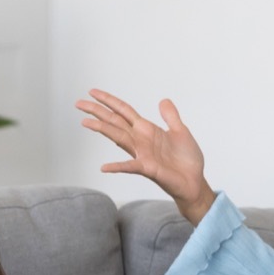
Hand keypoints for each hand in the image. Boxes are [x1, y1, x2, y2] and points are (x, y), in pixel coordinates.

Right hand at [75, 88, 215, 222]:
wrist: (194, 182)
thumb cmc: (186, 160)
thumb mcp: (181, 131)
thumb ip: (171, 116)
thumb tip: (163, 100)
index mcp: (147, 129)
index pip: (123, 111)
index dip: (109, 101)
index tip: (92, 92)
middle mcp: (140, 140)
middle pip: (114, 121)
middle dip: (97, 111)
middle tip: (78, 103)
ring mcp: (141, 154)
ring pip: (118, 137)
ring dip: (102, 129)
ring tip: (85, 122)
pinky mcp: (148, 168)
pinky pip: (130, 166)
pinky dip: (117, 167)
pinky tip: (104, 167)